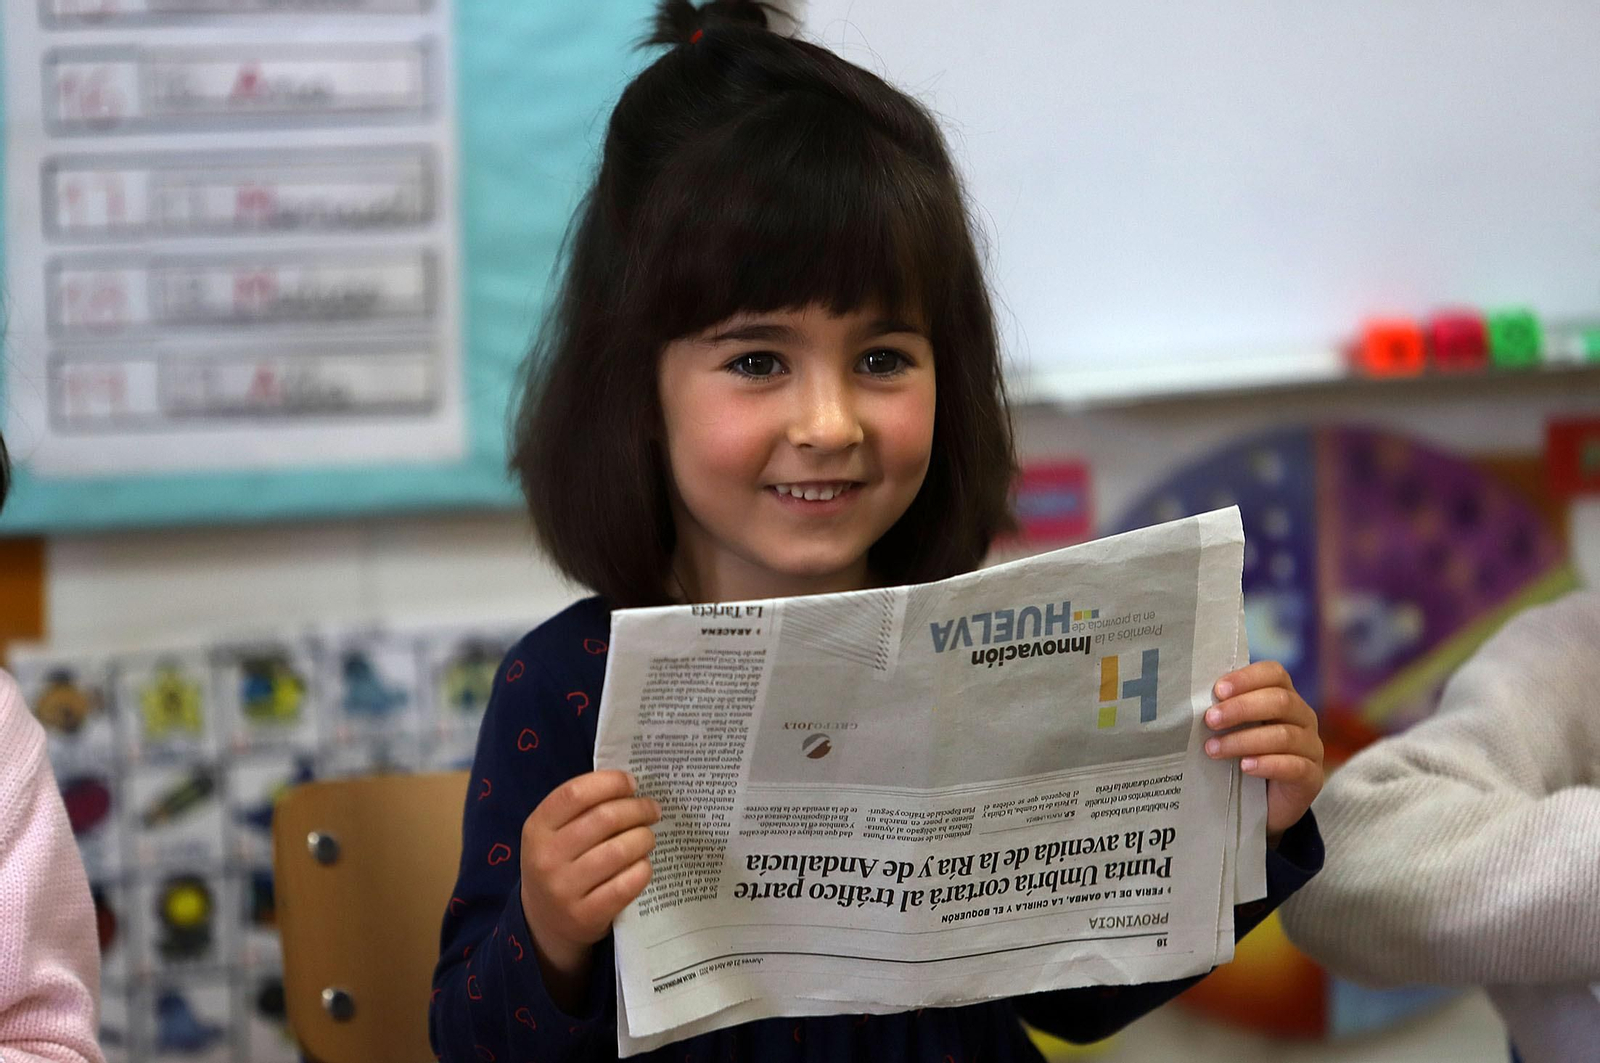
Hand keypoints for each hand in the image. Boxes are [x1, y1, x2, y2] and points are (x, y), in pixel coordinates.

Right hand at [519, 770, 659, 1002]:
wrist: (544, 922)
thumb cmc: (560, 863)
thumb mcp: (553, 833)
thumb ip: (582, 807)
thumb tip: (630, 785)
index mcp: (537, 828)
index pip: (576, 793)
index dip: (610, 782)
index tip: (632, 783)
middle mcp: (546, 858)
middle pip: (604, 819)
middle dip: (638, 809)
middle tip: (652, 809)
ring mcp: (564, 890)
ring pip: (620, 850)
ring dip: (644, 838)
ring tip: (648, 838)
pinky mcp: (585, 916)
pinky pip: (627, 884)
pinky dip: (643, 869)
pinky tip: (643, 865)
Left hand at [1203, 661, 1324, 844]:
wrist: (1262, 804)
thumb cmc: (1242, 758)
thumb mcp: (1234, 732)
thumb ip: (1224, 714)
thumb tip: (1191, 700)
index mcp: (1284, 698)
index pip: (1274, 674)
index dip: (1247, 678)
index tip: (1217, 690)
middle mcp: (1303, 718)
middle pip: (1280, 701)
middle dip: (1241, 708)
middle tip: (1210, 720)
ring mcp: (1311, 747)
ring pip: (1284, 735)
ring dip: (1244, 740)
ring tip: (1214, 749)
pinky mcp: (1312, 778)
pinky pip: (1294, 766)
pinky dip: (1267, 764)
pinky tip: (1244, 767)